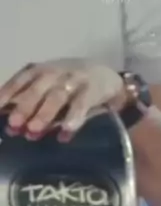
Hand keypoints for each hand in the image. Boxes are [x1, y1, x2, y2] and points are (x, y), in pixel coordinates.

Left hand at [0, 60, 125, 140]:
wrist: (105, 77)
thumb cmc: (68, 84)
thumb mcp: (48, 85)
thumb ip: (29, 101)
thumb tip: (8, 126)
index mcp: (42, 70)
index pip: (22, 79)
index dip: (9, 92)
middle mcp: (57, 72)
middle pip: (38, 88)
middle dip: (25, 106)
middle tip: (14, 125)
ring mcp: (75, 79)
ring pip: (58, 96)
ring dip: (45, 114)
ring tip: (34, 132)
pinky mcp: (93, 89)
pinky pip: (81, 105)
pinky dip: (73, 119)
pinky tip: (65, 135)